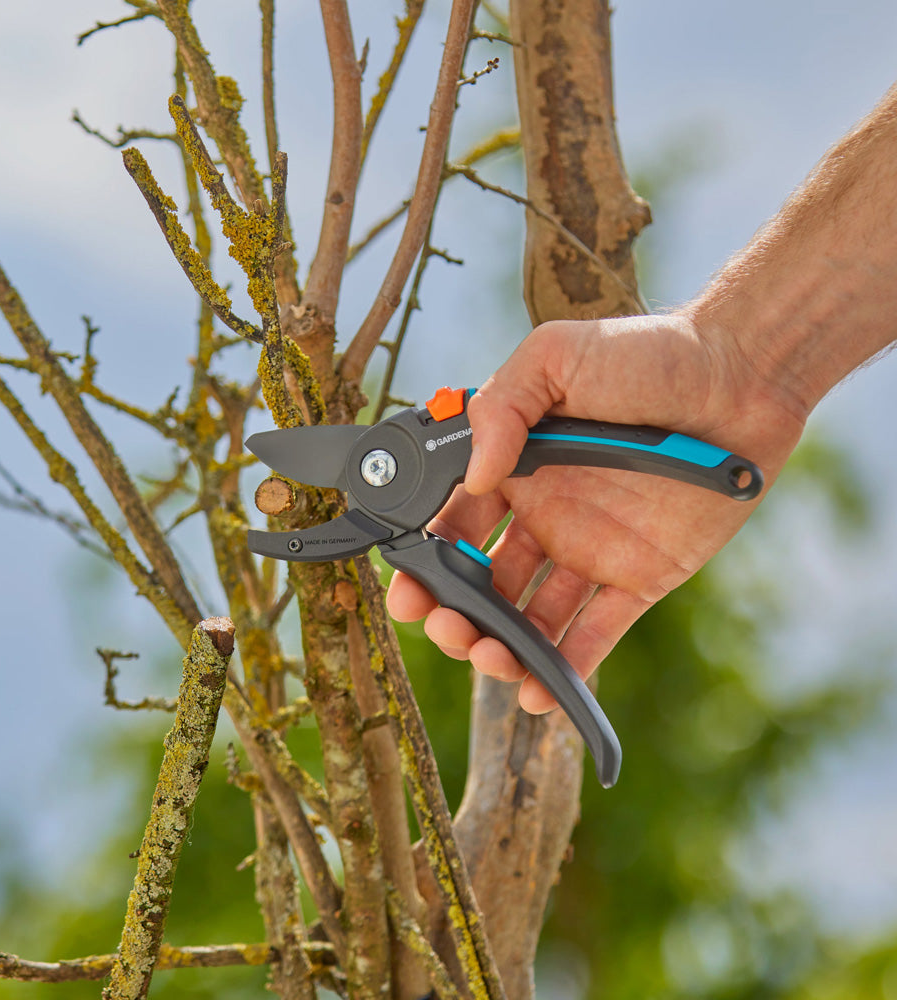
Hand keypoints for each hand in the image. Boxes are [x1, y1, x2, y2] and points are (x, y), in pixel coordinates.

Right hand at [386, 312, 807, 712]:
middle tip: (452, 632)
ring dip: (504, 646)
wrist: (742, 376)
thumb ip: (499, 409)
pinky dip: (568, 666)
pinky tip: (542, 692)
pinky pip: (597, 631)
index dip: (423, 561)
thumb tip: (472, 477)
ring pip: (530, 615)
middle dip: (456, 614)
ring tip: (496, 661)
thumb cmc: (648, 353)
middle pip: (482, 581)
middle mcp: (544, 514)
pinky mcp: (639, 577)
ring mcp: (589, 550)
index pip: (451, 524)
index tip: (407, 591)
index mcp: (515, 468)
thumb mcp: (557, 356)